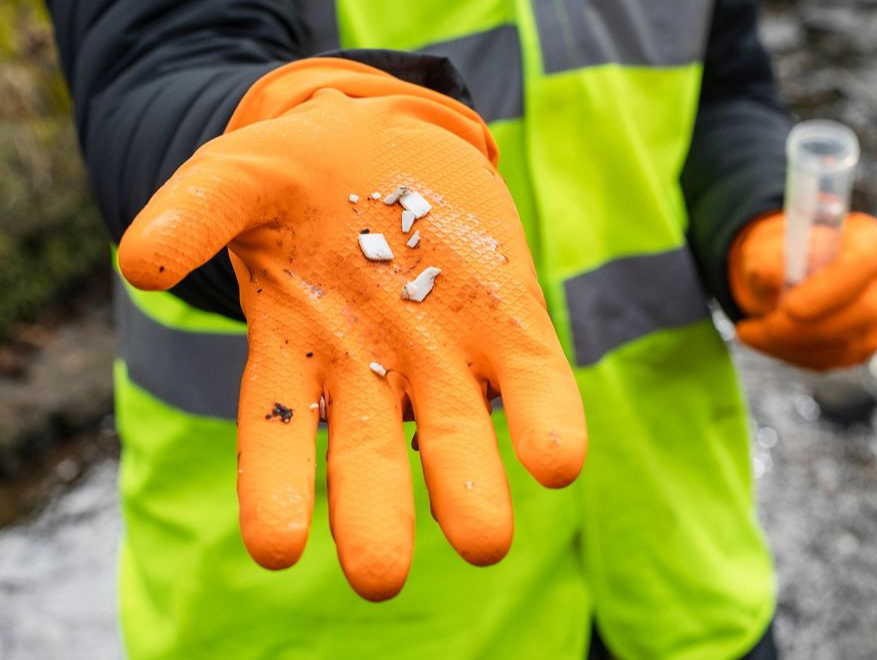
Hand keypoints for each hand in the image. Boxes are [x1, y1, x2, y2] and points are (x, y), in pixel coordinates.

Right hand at [117, 60, 586, 600]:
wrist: (388, 139)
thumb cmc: (298, 172)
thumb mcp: (240, 176)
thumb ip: (195, 213)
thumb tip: (138, 263)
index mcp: (296, 350)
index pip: (278, 436)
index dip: (275, 490)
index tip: (276, 549)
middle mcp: (372, 371)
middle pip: (371, 457)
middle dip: (377, 516)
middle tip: (379, 577)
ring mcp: (445, 351)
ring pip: (456, 429)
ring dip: (468, 485)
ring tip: (483, 538)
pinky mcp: (511, 319)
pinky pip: (532, 376)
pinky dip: (545, 415)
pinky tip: (555, 457)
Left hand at [728, 212, 876, 370]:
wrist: (783, 272)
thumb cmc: (781, 252)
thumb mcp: (767, 243)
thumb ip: (767, 254)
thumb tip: (768, 273)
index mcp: (868, 241)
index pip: (862, 264)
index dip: (829, 289)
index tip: (789, 308)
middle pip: (861, 313)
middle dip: (804, 328)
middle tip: (759, 328)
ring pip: (843, 346)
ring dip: (789, 344)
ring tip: (750, 331)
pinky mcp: (859, 348)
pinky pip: (828, 360)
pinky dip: (790, 354)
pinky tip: (766, 338)